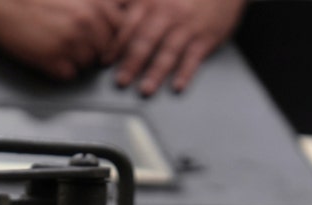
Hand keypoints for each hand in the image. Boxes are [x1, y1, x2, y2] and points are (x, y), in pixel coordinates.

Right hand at [0, 0, 125, 80]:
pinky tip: (46, 57)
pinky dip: (59, 70)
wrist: (3, 3)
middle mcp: (88, 24)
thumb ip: (95, 5)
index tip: (97, 38)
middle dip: (91, 50)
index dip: (107, 36)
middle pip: (103, 50)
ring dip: (75, 60)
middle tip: (71, 44)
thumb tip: (113, 16)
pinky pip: (68, 74)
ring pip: (86, 64)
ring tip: (56, 48)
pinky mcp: (53, 60)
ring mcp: (71, 44)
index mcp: (96, 5)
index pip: (118, 29)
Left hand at [105, 0, 247, 94]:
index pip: (128, 27)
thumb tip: (105, 16)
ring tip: (145, 89)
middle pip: (146, 41)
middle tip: (121, 81)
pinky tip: (177, 86)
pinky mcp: (206, 37)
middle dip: (132, 63)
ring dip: (156, 72)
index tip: (105, 62)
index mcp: (150, 3)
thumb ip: (129, 4)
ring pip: (169, 52)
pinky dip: (186, 73)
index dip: (115, 46)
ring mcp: (187, 27)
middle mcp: (168, 14)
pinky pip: (194, 57)